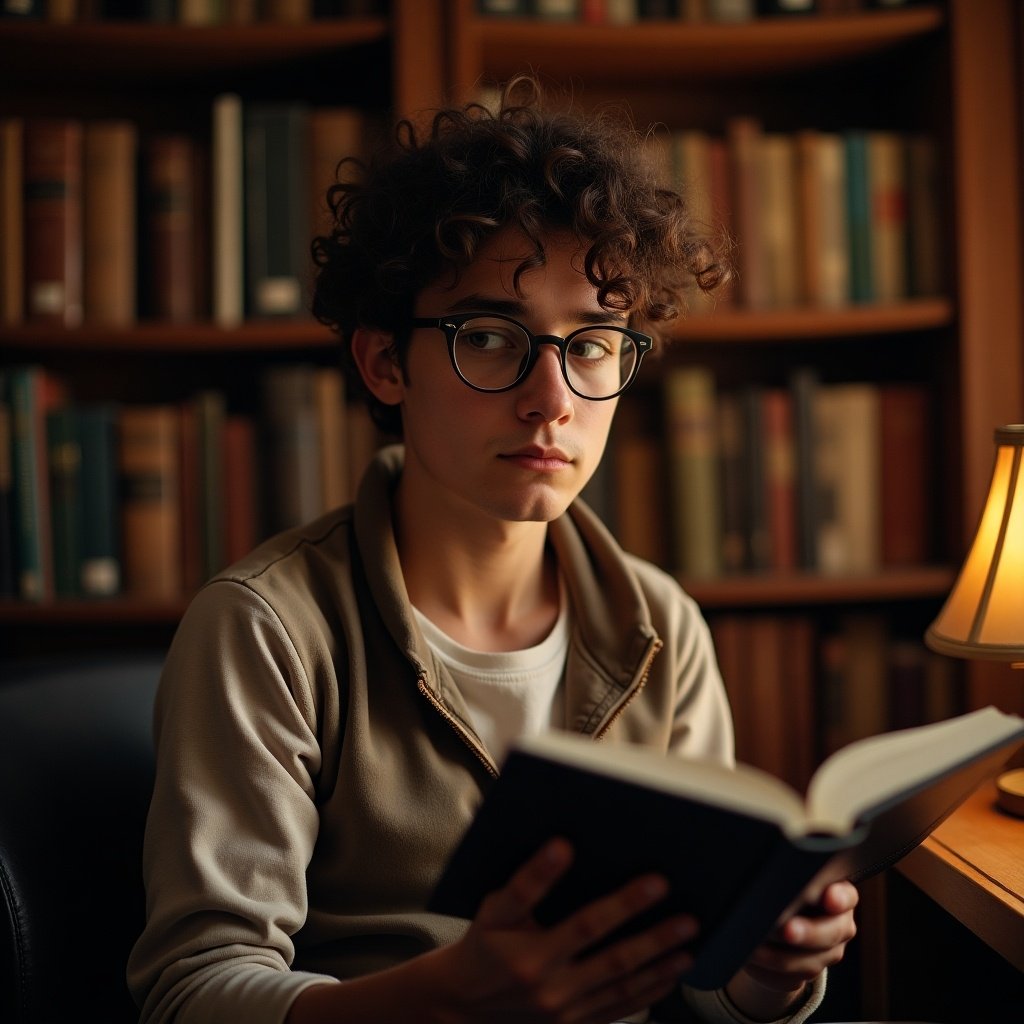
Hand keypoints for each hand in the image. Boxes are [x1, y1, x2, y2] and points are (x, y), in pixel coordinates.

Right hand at [436, 837, 698, 1022]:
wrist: (464, 1004)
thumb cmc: (483, 946)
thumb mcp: (494, 909)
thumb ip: (528, 881)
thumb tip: (561, 847)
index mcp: (532, 955)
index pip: (586, 926)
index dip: (622, 904)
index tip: (656, 883)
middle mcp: (553, 989)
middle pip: (614, 961)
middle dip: (655, 938)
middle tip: (688, 918)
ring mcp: (568, 1013)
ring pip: (623, 988)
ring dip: (660, 966)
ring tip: (689, 946)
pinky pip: (619, 1009)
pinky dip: (649, 994)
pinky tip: (671, 975)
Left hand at [725, 880, 858, 1019]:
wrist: (775, 921)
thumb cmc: (782, 888)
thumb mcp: (787, 879)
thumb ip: (787, 876)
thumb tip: (765, 870)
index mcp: (837, 894)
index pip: (846, 895)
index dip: (839, 898)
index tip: (828, 898)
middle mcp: (838, 925)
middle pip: (830, 933)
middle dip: (807, 933)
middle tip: (786, 930)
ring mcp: (827, 954)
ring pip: (810, 963)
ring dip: (779, 958)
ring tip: (754, 948)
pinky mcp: (806, 974)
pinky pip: (791, 979)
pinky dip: (768, 972)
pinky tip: (750, 961)